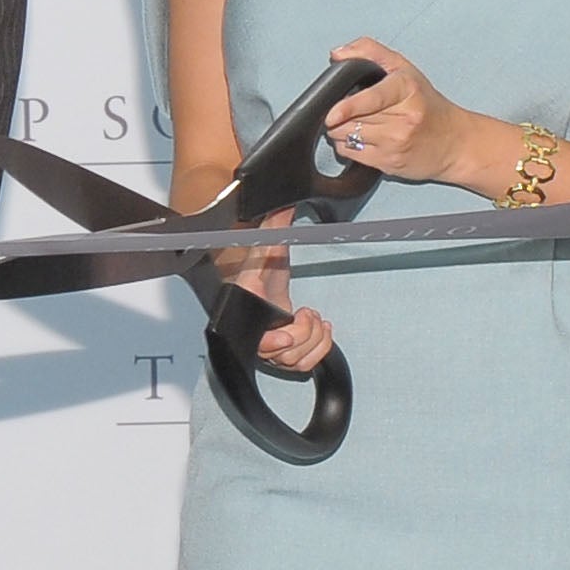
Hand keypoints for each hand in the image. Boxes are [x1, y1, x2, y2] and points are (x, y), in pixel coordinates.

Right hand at [218, 207, 333, 375]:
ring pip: (297, 362)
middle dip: (304, 332)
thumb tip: (283, 205)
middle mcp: (260, 341)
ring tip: (315, 319)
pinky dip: (321, 349)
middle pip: (284, 354)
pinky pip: (307, 365)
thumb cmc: (260, 274)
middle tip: (306, 313)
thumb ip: (273, 229)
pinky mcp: (289, 355)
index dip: (272, 342)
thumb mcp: (267, 250)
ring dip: (314, 340)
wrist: (261, 289)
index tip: (284, 335)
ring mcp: (275, 352)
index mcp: (247, 319)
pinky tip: (322, 329)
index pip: (257, 342)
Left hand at [321, 38, 478, 184]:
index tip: (332, 113)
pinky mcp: (389, 163)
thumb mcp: (405, 69)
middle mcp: (404, 117)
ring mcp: (397, 142)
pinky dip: (347, 146)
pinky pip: (352, 154)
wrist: (455, 143)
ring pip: (348, 136)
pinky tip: (361, 138)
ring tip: (353, 123)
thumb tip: (338, 54)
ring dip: (339, 130)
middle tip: (343, 110)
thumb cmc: (428, 105)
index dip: (349, 106)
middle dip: (339, 115)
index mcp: (406, 88)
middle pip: (353, 118)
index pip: (373, 98)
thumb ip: (370, 52)